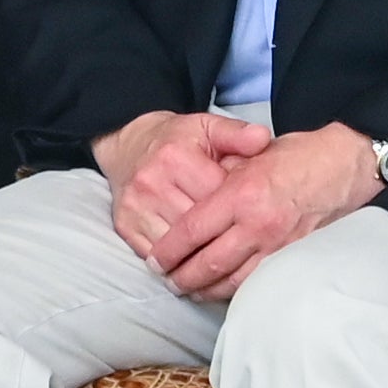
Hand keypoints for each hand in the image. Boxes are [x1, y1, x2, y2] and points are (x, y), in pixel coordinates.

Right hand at [96, 110, 275, 265]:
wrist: (129, 147)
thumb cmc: (175, 141)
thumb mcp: (208, 127)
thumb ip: (237, 134)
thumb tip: (263, 138)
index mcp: (175, 157)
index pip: (218, 196)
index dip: (238, 207)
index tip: (250, 210)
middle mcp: (151, 182)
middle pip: (199, 226)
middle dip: (222, 233)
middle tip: (240, 237)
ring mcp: (135, 207)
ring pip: (178, 247)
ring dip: (200, 254)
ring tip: (220, 253)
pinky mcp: (124, 225)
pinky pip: (157, 255)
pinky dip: (176, 261)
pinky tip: (192, 259)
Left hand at [153, 125, 387, 299]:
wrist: (344, 166)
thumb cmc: (297, 155)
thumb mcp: (251, 154)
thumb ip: (219, 176)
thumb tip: (185, 199)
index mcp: (241, 193)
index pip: (192, 231)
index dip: (168, 250)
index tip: (155, 260)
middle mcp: (257, 223)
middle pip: (207, 263)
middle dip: (182, 277)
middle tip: (167, 281)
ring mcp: (277, 244)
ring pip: (231, 280)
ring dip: (205, 289)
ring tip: (188, 290)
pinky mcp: (293, 256)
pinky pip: (257, 281)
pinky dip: (234, 290)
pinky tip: (221, 290)